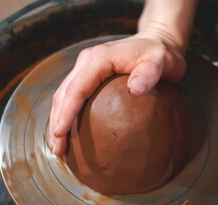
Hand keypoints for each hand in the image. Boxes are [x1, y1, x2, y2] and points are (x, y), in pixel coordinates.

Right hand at [48, 34, 185, 155]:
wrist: (157, 41)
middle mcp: (87, 61)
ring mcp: (86, 67)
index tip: (61, 134)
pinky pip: (73, 94)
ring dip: (58, 119)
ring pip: (64, 95)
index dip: (66, 112)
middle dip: (57, 122)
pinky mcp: (89, 74)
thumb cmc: (160, 54)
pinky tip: (69, 132)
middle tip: (58, 149)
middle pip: (64, 94)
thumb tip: (136, 88)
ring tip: (59, 146)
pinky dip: (66, 113)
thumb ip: (150, 73)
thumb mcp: (160, 61)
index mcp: (99, 58)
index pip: (76, 88)